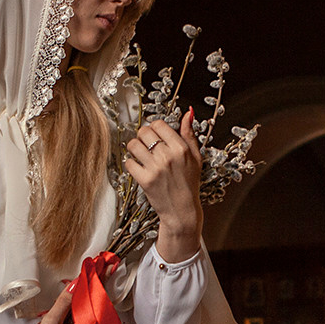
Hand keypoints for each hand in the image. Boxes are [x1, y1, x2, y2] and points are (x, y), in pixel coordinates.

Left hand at [123, 110, 203, 257]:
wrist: (182, 210)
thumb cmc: (189, 183)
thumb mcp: (195, 157)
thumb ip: (190, 134)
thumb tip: (188, 113)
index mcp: (181, 148)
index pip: (159, 124)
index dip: (154, 128)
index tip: (155, 135)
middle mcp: (168, 156)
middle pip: (144, 132)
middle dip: (142, 136)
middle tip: (146, 145)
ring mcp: (156, 168)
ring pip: (133, 145)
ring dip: (134, 148)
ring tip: (140, 155)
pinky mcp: (145, 180)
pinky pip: (129, 163)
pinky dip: (131, 164)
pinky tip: (138, 168)